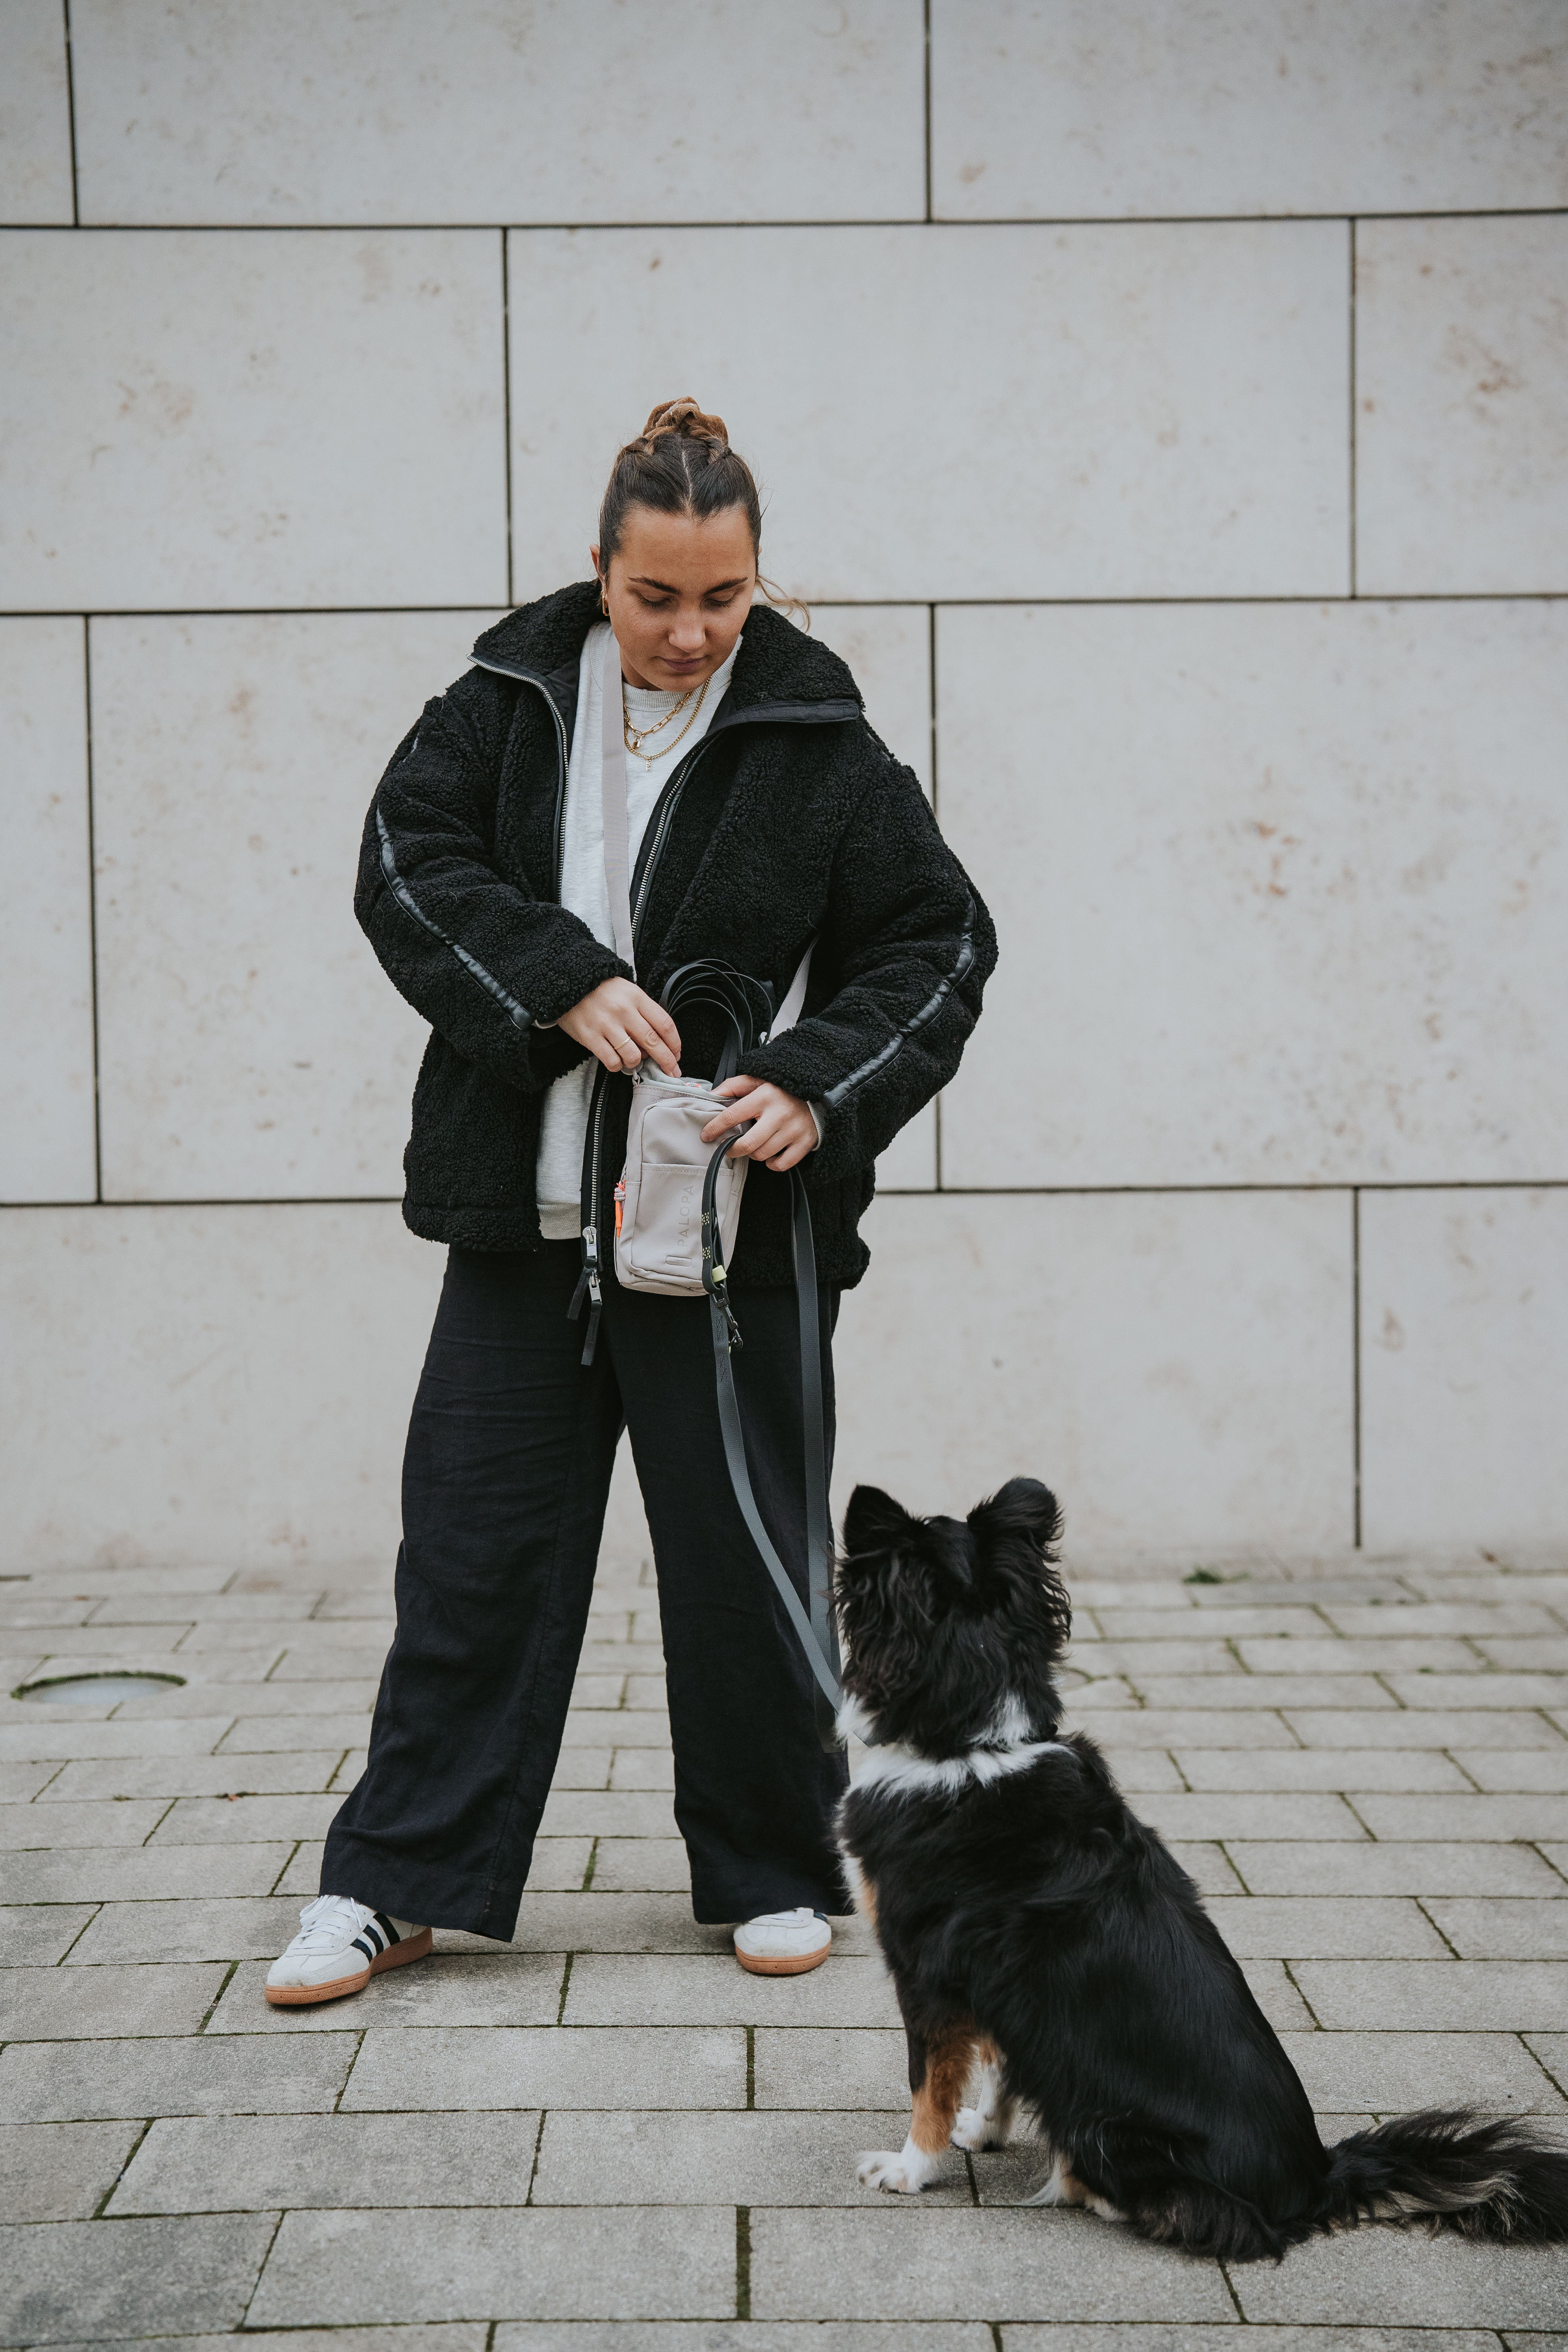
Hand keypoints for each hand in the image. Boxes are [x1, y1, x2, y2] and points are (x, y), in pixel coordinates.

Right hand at [559, 978, 680, 1075]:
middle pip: (653, 1042)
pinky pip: (612, 1061)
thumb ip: (644, 1012)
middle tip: (672, 1071)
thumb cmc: (602, 990)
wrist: (568, 982)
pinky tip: (616, 1060)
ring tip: (633, 1059)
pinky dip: (618, 1066)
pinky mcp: (590, 1037)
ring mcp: (606, 1025)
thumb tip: (659, 1042)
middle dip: (666, 1061)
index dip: (674, 1043)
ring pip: (633, 1056)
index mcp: (636, 998)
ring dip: (636, 1062)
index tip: (677, 1054)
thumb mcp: (628, 992)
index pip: (664, 1024)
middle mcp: (623, 1011)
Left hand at [700, 1075, 818, 1171]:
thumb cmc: (783, 1089)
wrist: (819, 1094)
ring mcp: (794, 1130)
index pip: (732, 1116)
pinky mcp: (805, 1143)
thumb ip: (733, 1086)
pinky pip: (781, 1164)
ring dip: (753, 1153)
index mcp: (765, 1096)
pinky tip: (770, 1153)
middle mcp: (780, 1114)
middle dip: (731, 1149)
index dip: (715, 1128)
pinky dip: (771, 1163)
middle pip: (746, 1144)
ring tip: (754, 1144)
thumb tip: (711, 1095)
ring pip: (761, 1155)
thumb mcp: (758, 1080)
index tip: (706, 1135)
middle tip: (728, 1147)